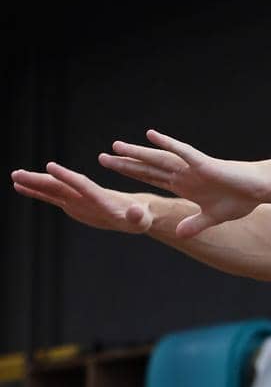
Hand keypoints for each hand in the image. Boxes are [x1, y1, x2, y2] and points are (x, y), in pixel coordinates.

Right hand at [10, 163, 154, 232]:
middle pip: (60, 185)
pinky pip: (52, 197)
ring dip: (34, 184)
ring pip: (53, 189)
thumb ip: (137, 217)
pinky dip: (37, 193)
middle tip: (18, 173)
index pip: (82, 185)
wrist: (136, 212)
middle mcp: (86, 195)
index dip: (67, 177)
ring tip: (14, 177)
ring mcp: (78, 199)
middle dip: (40, 180)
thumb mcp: (141, 219)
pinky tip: (20, 188)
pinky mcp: (73, 205)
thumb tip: (137, 213)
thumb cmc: (141, 217)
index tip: (50, 167)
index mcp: (101, 197)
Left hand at [97, 129, 270, 237]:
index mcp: (184, 186)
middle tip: (102, 158)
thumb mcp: (213, 218)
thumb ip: (195, 224)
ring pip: (159, 159)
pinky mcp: (204, 164)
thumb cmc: (239, 199)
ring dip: (138, 153)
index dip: (132, 175)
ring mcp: (192, 167)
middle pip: (149, 168)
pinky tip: (152, 136)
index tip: (113, 173)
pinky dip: (167, 144)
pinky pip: (182, 152)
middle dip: (126, 164)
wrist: (260, 188)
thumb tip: (178, 234)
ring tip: (116, 146)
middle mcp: (184, 174)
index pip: (151, 179)